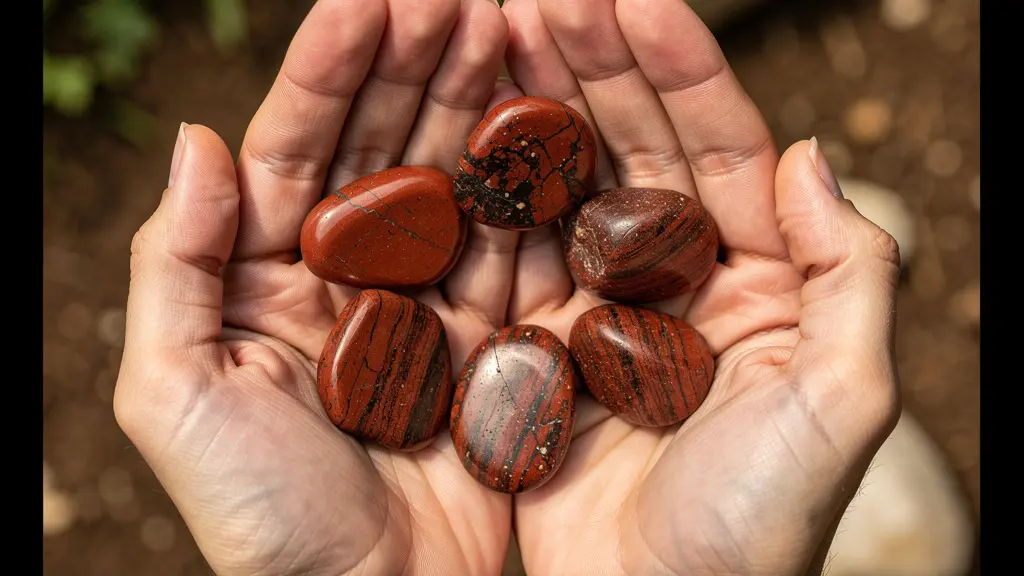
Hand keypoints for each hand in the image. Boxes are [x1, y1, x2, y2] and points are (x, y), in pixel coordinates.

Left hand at [114, 1, 523, 573]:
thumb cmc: (260, 519)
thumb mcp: (176, 395)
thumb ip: (174, 265)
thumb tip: (198, 139)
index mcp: (265, 278)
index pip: (296, 147)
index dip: (333, 68)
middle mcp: (347, 280)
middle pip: (383, 148)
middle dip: (420, 65)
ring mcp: (425, 306)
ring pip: (454, 186)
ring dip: (480, 108)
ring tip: (515, 31)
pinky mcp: (490, 342)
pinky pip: (512, 252)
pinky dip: (531, 192)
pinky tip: (553, 129)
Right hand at [501, 0, 900, 573]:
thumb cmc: (758, 532)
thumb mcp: (840, 403)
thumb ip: (850, 274)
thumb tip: (812, 152)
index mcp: (758, 283)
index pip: (719, 146)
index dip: (677, 66)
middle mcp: (678, 286)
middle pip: (634, 150)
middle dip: (591, 64)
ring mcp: (600, 313)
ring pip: (564, 190)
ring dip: (532, 111)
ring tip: (490, 31)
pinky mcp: (537, 350)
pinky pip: (511, 256)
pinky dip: (486, 196)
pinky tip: (457, 133)